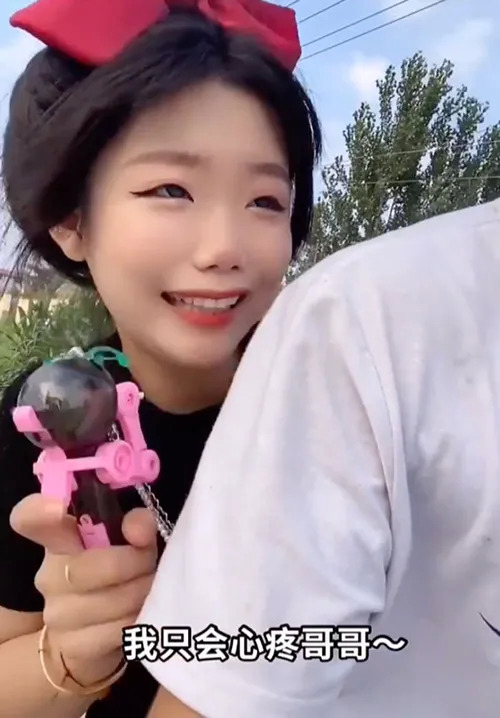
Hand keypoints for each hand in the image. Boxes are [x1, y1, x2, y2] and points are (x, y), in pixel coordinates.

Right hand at [10, 495, 156, 685]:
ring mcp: (57, 614)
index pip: (31, 519)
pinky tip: (138, 613)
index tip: (56, 507)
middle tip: (149, 564)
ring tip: (147, 588)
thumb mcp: (128, 543)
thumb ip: (135, 526)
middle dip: (135, 563)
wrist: (90, 637)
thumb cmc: (113, 576)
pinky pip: (118, 629)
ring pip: (113, 600)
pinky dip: (138, 618)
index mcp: (58, 540)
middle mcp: (50, 576)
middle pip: (93, 565)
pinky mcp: (73, 646)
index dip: (39, 511)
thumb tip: (140, 524)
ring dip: (142, 592)